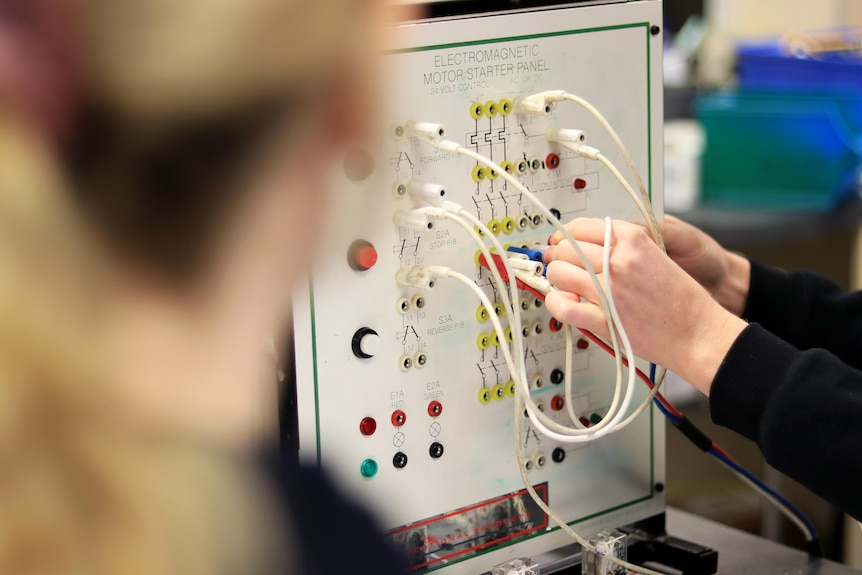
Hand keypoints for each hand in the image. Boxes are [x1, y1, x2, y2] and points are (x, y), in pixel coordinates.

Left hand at [542, 218, 746, 393]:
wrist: (698, 333)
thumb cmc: (680, 300)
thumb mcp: (656, 256)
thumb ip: (622, 248)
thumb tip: (585, 245)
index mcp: (633, 240)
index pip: (581, 226)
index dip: (565, 235)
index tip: (561, 243)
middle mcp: (619, 260)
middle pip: (565, 248)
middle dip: (558, 256)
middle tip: (559, 265)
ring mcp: (609, 289)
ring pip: (559, 273)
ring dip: (555, 279)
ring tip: (564, 285)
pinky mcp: (603, 318)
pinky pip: (562, 306)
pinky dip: (555, 303)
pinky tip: (560, 303)